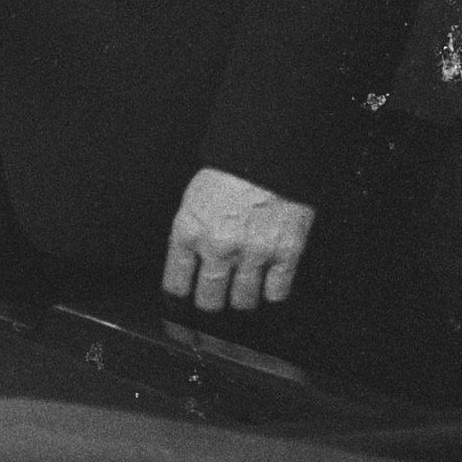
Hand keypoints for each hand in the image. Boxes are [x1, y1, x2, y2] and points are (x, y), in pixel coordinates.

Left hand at [163, 167, 315, 311]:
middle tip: (214, 304)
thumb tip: (189, 263)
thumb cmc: (229, 173)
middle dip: (210, 305)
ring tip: (241, 297)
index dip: (180, 298)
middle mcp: (218, 248)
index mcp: (189, 232)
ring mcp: (253, 253)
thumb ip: (190, 234)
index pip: (176, 284)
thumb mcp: (193, 201)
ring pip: (243, 301)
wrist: (268, 156)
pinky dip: (272, 294)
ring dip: (241, 302)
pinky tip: (268, 289)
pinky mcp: (285, 253)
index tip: (183, 304)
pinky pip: (276, 292)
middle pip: (209, 300)